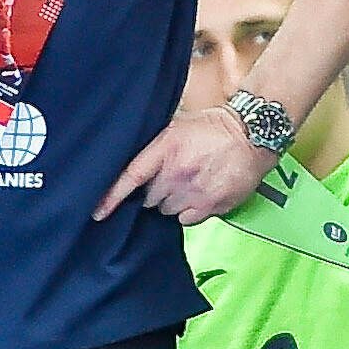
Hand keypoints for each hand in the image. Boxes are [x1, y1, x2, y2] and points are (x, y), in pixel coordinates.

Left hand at [101, 106, 277, 227]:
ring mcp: (193, 191)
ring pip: (167, 211)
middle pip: (149, 198)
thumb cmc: (213, 128)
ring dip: (172, 202)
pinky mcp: (210, 205)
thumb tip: (135, 168)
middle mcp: (176, 173)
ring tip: (188, 184)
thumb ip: (155, 149)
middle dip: (155, 191)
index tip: (98, 213)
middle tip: (171, 178)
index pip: (130, 177)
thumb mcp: (176, 128)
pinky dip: (189, 212)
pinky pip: (186, 220)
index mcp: (165, 149)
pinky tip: (199, 195)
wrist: (251, 135)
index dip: (111, 197)